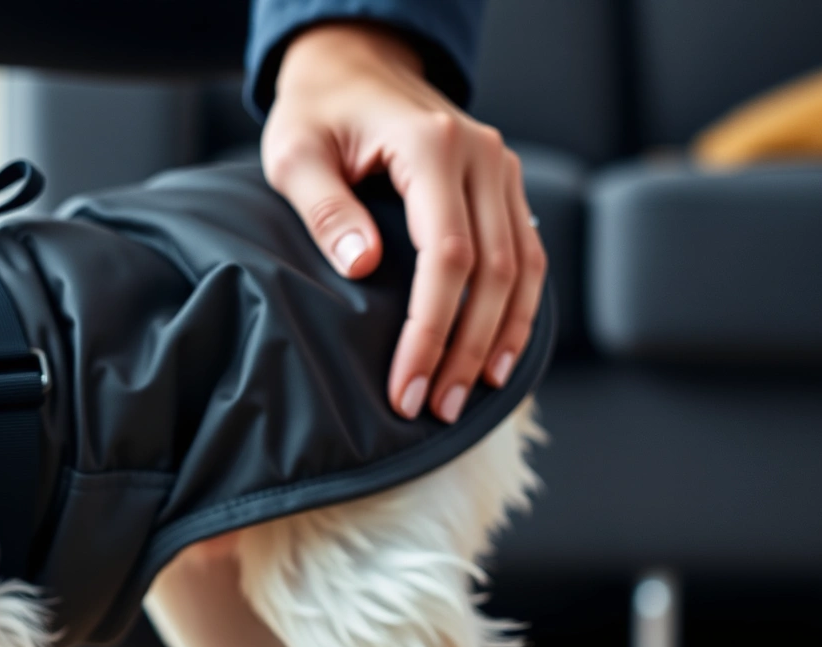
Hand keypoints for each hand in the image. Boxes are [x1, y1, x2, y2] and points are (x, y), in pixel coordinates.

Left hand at [261, 23, 545, 421]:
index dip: (430, 329)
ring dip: (502, 337)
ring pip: (523, 266)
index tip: (406, 384)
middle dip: (466, 348)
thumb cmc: (317, 112)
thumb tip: (362, 265)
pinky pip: (526, 252)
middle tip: (439, 409)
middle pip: (493, 270)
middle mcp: (481, 155)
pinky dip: (519, 307)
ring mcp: (501, 167)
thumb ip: (326, 209)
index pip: (447, 256)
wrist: (354, 63)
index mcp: (431, 146)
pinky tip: (498, 354)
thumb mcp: (295, 154)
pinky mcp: (503, 183)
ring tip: (474, 395)